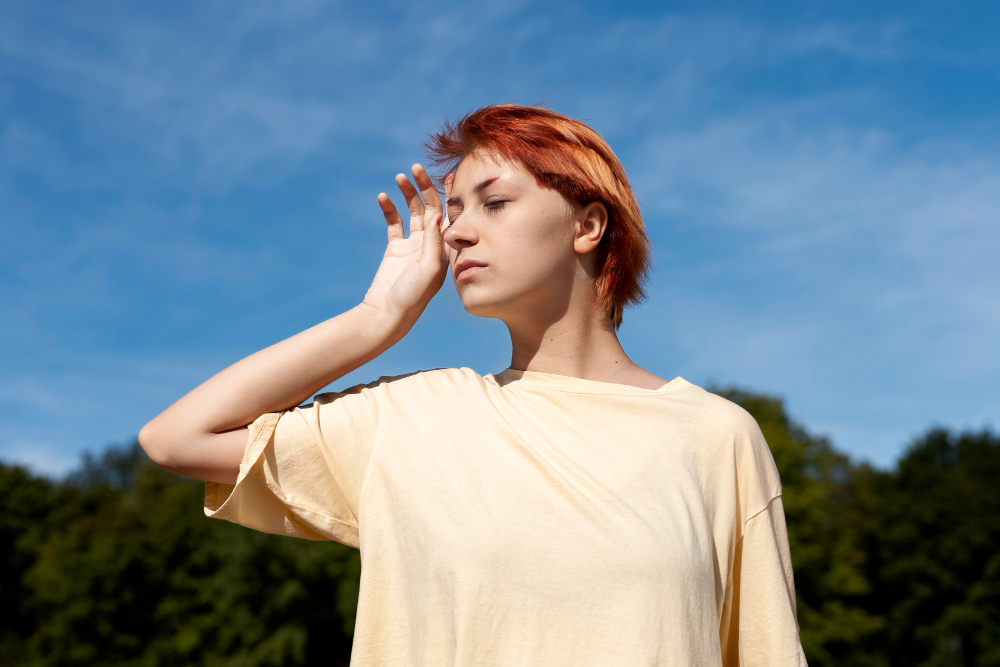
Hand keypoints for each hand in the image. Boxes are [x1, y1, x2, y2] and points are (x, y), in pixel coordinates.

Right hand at [360, 164, 448, 327]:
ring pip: (412, 212)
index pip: (450, 216)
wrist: (387, 313)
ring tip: (400, 177)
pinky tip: (383, 197)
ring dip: (407, 193)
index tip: (450, 173)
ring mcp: (413, 245)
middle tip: (416, 168)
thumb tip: (438, 215)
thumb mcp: (428, 270)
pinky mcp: (395, 248)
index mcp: (444, 249)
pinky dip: (389, 208)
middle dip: (424, 187)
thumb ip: (433, 243)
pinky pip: (394, 222)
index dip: (450, 195)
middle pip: (430, 208)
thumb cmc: (412, 297)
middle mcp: (431, 244)